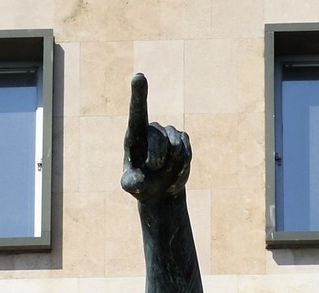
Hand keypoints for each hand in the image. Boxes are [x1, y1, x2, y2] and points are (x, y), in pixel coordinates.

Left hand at [121, 72, 190, 205]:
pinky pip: (186, 153)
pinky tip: (174, 170)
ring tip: (163, 170)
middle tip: (153, 170)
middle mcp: (151, 129)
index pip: (137, 111)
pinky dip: (181, 168)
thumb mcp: (132, 186)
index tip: (139, 76)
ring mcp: (168, 133)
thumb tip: (138, 182)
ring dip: (170, 165)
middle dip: (157, 161)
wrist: (158, 189)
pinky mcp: (183, 139)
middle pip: (160, 141)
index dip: (139, 94)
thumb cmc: (140, 184)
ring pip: (176, 147)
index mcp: (134, 134)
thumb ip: (131, 184)